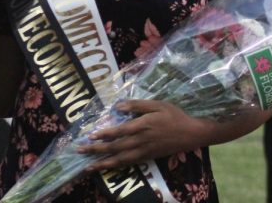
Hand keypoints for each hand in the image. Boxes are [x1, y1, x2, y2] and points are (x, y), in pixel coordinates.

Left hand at [77, 100, 203, 171]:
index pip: (119, 132)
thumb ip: (137, 105)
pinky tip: (107, 167)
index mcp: (142, 126)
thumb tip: (118, 107)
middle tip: (80, 151)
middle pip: (115, 147)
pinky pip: (129, 163)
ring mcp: (144, 151)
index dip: (104, 135)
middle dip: (96, 150)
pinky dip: (116, 166)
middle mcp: (141, 141)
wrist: (191, 133)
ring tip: (88, 166)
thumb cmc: (174, 115)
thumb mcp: (157, 104)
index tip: (90, 136)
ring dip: (103, 163)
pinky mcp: (147, 157)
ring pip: (120, 159)